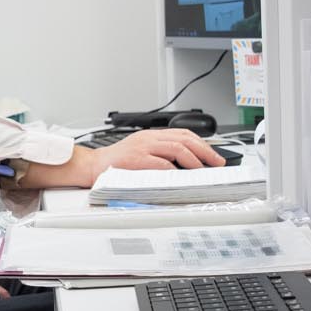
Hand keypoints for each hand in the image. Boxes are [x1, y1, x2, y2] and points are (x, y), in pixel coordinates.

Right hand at [92, 128, 223, 171]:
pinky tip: (182, 176)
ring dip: (194, 160)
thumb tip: (186, 165)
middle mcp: (149, 138)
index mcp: (152, 135)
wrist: (94, 165)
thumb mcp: (141, 151)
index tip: (214, 155)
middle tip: (217, 162)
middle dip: (205, 151)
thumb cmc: (117, 162)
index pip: (183, 134)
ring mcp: (143, 147)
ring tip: (203, 170)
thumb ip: (161, 154)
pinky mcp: (136, 160)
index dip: (202, 144)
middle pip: (184, 139)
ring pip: (176, 148)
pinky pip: (161, 163)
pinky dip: (174, 170)